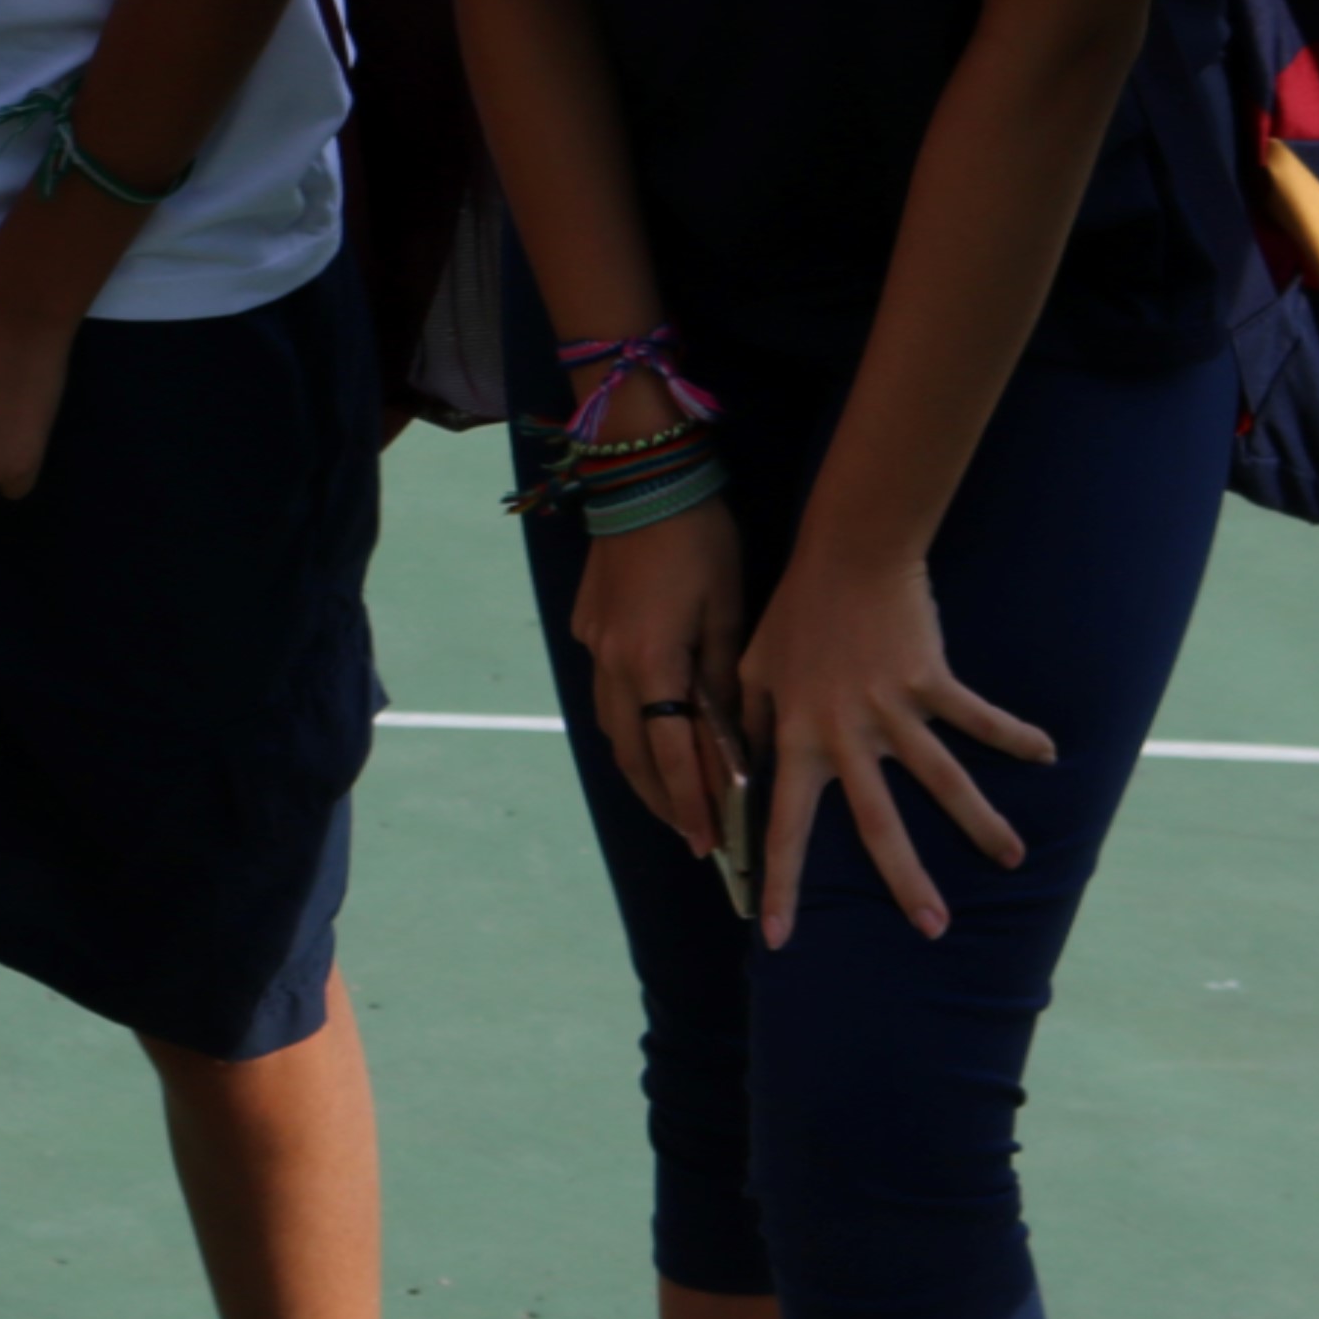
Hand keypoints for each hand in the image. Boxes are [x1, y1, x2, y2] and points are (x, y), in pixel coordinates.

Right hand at [565, 496, 753, 862]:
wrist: (641, 474)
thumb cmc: (699, 537)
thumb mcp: (727, 609)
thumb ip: (723, 680)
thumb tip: (732, 740)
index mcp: (650, 662)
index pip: (670, 754)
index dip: (691, 803)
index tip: (711, 844)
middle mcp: (610, 663)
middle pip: (630, 753)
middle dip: (663, 801)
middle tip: (695, 837)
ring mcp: (592, 645)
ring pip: (611, 728)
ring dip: (642, 770)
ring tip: (674, 802)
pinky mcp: (586, 626)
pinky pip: (606, 694)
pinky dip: (629, 728)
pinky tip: (653, 736)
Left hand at [737, 543, 1052, 948]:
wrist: (846, 554)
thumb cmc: (796, 613)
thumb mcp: (753, 670)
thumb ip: (750, 727)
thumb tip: (740, 774)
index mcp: (798, 740)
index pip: (783, 826)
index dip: (778, 883)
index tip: (774, 937)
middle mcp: (846, 736)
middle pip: (879, 826)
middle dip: (907, 883)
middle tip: (935, 931)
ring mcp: (893, 711)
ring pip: (943, 782)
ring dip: (981, 824)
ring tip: (1013, 859)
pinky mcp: (932, 682)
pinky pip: (979, 718)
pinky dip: (1015, 735)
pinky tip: (1048, 753)